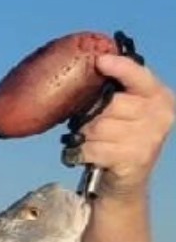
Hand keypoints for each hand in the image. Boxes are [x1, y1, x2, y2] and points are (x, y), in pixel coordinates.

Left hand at [79, 56, 173, 197]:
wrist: (126, 180)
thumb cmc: (119, 139)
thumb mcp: (125, 111)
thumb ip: (116, 91)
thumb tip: (91, 67)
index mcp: (159, 96)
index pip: (139, 76)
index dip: (119, 68)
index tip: (100, 61)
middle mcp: (161, 114)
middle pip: (109, 104)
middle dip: (89, 114)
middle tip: (84, 124)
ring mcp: (150, 137)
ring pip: (98, 127)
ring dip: (84, 135)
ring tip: (88, 140)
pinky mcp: (135, 158)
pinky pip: (93, 148)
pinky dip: (81, 152)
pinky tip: (85, 154)